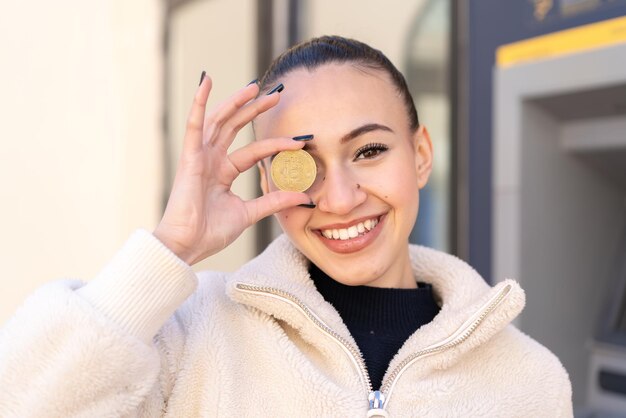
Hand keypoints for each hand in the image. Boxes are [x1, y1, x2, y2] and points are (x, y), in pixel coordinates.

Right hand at [153, 75, 309, 264]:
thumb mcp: (249, 214)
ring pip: (220, 121)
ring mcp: (200, 157)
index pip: (254, 151)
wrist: (187, 246)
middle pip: (236, 127)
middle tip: (276, 94)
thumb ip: (273, 202)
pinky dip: (199, 102)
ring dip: (236, 102)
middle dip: (255, 110)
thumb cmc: (210, 233)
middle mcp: (211, 160)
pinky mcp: (189, 158)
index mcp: (223, 172)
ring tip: (254, 86)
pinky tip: (206, 81)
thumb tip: (303, 195)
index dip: (276, 144)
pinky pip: (194, 125)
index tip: (300, 141)